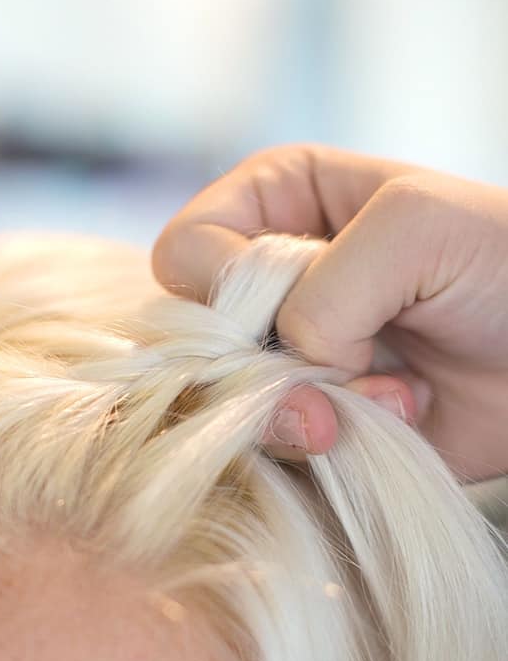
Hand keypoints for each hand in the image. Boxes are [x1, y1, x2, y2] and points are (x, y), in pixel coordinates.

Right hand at [152, 144, 507, 480]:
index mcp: (274, 205)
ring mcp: (285, 361)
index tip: (296, 308)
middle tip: (342, 375)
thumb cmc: (502, 264)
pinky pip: (268, 455)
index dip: (224, 286)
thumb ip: (322, 283)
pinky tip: (397, 420)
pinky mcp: (310, 424)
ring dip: (305, 415)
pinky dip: (330, 451)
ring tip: (392, 398)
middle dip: (259, 368)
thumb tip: (290, 367)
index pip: (185, 253)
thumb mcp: (413, 223)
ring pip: (223, 407)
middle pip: (190, 340)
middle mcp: (264, 287)